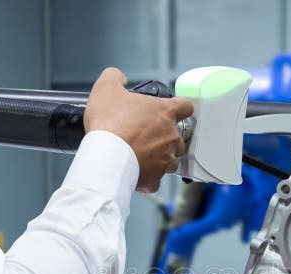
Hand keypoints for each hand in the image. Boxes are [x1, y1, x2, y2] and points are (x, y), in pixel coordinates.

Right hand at [84, 67, 193, 192]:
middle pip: (178, 137)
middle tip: (146, 136)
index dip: (180, 108)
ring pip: (170, 160)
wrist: (105, 155)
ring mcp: (166, 159)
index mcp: (165, 112)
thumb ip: (114, 77)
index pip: (186, 106)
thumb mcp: (106, 88)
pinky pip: (156, 180)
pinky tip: (136, 173)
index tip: (173, 111)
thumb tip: (118, 77)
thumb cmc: (109, 122)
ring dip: (159, 158)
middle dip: (165, 137)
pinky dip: (148, 178)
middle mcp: (171, 136)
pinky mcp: (155, 178)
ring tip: (140, 156)